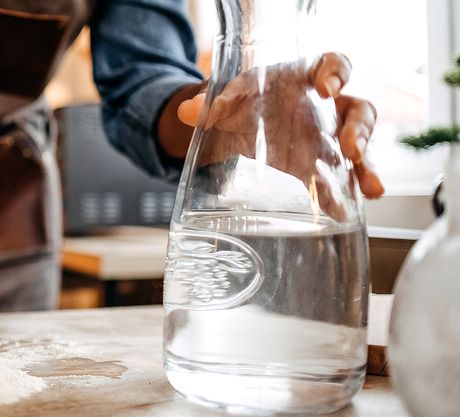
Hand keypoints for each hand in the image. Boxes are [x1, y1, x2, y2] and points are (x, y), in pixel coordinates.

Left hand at [176, 53, 383, 211]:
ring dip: (366, 167)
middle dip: (360, 129)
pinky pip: (339, 178)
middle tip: (353, 148)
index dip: (337, 73)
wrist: (232, 124)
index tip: (329, 88)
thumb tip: (187, 112)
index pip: (333, 64)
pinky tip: (347, 212)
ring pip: (359, 146)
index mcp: (305, 77)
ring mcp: (327, 137)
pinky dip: (344, 195)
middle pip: (358, 110)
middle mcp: (325, 106)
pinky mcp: (318, 165)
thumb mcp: (225, 100)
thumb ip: (210, 104)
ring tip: (370, 189)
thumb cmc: (240, 101)